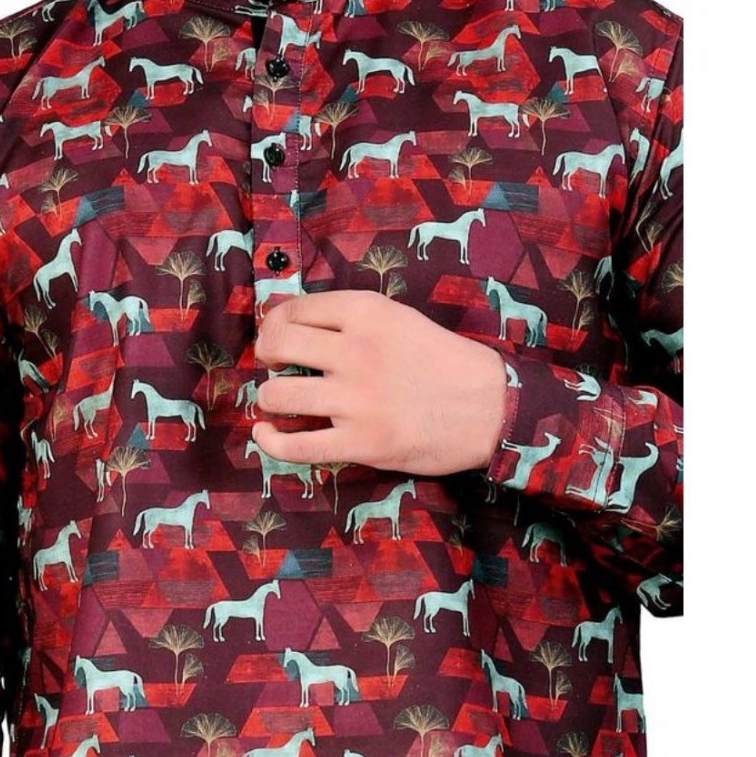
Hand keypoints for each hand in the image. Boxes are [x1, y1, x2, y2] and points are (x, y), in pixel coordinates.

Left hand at [251, 289, 508, 475]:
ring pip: (277, 394)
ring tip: (278, 401)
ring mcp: (357, 400)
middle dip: (265, 354)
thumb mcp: (400, 319)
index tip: (276, 336)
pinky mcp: (361, 443)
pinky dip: (270, 442)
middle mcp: (357, 351)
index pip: (295, 309)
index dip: (273, 323)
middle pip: (278, 345)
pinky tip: (266, 434)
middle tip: (273, 364)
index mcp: (368, 314)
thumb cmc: (444, 362)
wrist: (490, 408)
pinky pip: (296, 446)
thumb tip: (293, 325)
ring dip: (268, 398)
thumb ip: (352, 319)